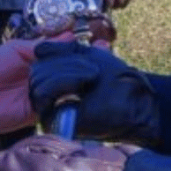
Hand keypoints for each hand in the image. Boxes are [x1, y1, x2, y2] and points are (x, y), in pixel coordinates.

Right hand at [30, 41, 158, 144]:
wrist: (134, 100)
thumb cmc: (115, 79)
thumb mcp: (85, 56)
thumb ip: (61, 51)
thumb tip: (38, 49)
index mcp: (55, 81)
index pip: (39, 60)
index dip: (59, 52)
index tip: (87, 56)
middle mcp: (48, 97)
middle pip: (37, 70)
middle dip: (67, 63)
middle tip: (93, 70)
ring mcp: (49, 110)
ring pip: (38, 81)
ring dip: (69, 71)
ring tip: (92, 77)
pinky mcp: (52, 121)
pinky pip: (42, 95)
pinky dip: (63, 82)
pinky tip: (83, 85)